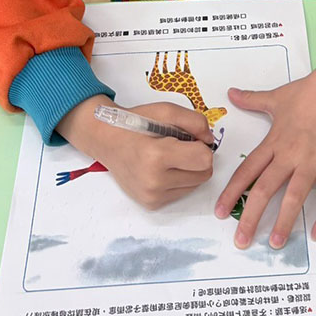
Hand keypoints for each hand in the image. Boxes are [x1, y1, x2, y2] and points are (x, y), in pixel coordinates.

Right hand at [57, 94, 214, 208]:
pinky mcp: (151, 204)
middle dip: (198, 158)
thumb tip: (210, 140)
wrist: (106, 140)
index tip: (188, 138)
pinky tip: (162, 169)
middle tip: (178, 146)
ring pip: (195, 185)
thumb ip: (195, 121)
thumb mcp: (165, 110)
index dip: (201, 145)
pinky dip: (178, 180)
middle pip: (204, 174)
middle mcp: (154, 181)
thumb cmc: (134, 123)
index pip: (204, 159)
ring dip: (188, 170)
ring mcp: (152, 196)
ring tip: (168, 157)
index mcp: (156, 156)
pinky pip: (182, 193)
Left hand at [214, 24, 315, 249]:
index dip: (232, 193)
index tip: (220, 212)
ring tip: (275, 243)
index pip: (246, 172)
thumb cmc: (308, 92)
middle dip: (251, 217)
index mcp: (273, 142)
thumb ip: (252, 100)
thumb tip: (231, 93)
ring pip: (294, 197)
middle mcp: (289, 155)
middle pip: (264, 190)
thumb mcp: (275, 96)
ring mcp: (312, 162)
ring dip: (284, 222)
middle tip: (240, 241)